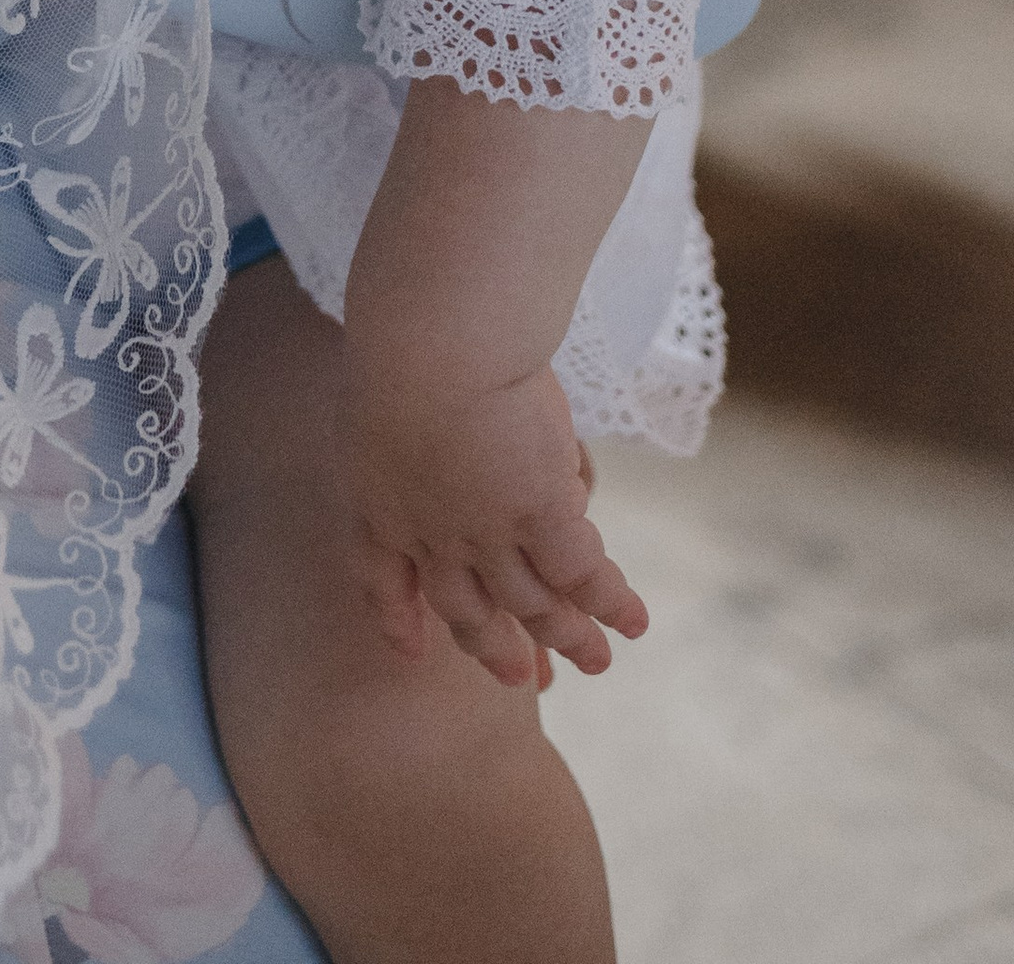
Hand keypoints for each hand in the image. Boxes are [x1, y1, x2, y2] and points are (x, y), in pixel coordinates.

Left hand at [336, 339, 646, 688]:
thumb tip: (455, 420)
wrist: (433, 342)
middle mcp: (432, 534)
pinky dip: (610, 602)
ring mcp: (487, 533)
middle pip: (464, 609)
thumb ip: (409, 418)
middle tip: (521, 678)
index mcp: (379, 502)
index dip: (399, 617)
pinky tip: (634, 622)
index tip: (412, 650)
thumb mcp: (385, 386)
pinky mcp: (541, 515)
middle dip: (494, 647)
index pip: (382, 577)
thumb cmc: (407, 335)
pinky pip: (580, 574)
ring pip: (531, 603)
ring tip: (597, 662)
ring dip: (568, 636)